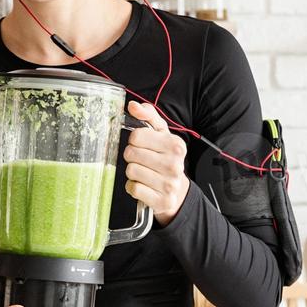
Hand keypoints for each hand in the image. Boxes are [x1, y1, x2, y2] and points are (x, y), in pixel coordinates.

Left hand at [124, 100, 188, 226]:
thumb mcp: (160, 134)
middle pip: (131, 154)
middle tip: (142, 160)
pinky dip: (133, 187)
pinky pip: (133, 188)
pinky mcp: (161, 200)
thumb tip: (133, 105)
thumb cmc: (165, 158)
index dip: (134, 140)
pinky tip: (143, 185)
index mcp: (175, 145)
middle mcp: (175, 164)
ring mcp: (169, 184)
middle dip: (132, 157)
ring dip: (132, 173)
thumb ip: (147, 116)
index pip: (137, 136)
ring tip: (144, 173)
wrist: (176, 190)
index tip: (142, 145)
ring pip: (131, 171)